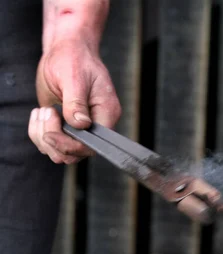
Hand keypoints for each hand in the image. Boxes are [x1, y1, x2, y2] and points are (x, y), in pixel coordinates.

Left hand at [29, 37, 120, 163]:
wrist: (66, 50)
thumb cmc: (74, 59)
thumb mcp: (74, 77)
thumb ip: (76, 102)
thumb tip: (80, 124)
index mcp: (106, 114)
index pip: (93, 145)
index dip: (71, 145)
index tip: (51, 132)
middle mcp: (95, 125)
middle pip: (76, 154)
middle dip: (53, 141)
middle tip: (46, 114)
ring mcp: (80, 128)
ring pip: (61, 152)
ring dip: (43, 136)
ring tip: (43, 111)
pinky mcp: (65, 126)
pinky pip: (50, 143)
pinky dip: (38, 132)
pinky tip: (40, 113)